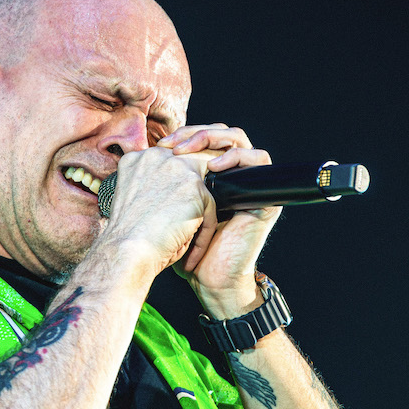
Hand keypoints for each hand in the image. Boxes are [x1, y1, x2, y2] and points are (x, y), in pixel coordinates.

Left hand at [157, 124, 281, 316]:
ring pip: (239, 139)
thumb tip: (145, 149)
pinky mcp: (264, 195)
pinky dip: (236, 156)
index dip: (185, 135)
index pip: (204, 138)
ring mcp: (249, 184)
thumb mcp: (170, 206)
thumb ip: (165, 179)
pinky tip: (214, 166)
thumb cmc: (183, 248)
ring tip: (191, 152)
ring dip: (214, 138)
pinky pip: (259, 160)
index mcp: (212, 176)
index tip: (162, 144)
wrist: (205, 276)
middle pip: (221, 133)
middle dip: (196, 133)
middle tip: (175, 145)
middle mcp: (232, 176)